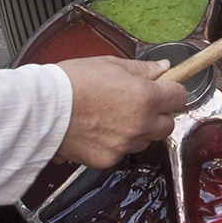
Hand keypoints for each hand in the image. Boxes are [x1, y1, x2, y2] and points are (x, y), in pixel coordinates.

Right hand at [54, 57, 187, 166]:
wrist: (41, 109)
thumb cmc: (70, 83)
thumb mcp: (110, 64)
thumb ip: (143, 69)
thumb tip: (164, 69)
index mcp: (145, 97)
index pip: (180, 97)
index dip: (173, 92)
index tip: (167, 90)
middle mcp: (140, 124)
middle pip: (168, 124)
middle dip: (159, 114)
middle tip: (139, 104)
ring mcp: (125, 144)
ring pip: (146, 140)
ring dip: (139, 130)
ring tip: (113, 116)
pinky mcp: (109, 159)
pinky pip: (123, 151)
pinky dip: (116, 143)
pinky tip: (100, 130)